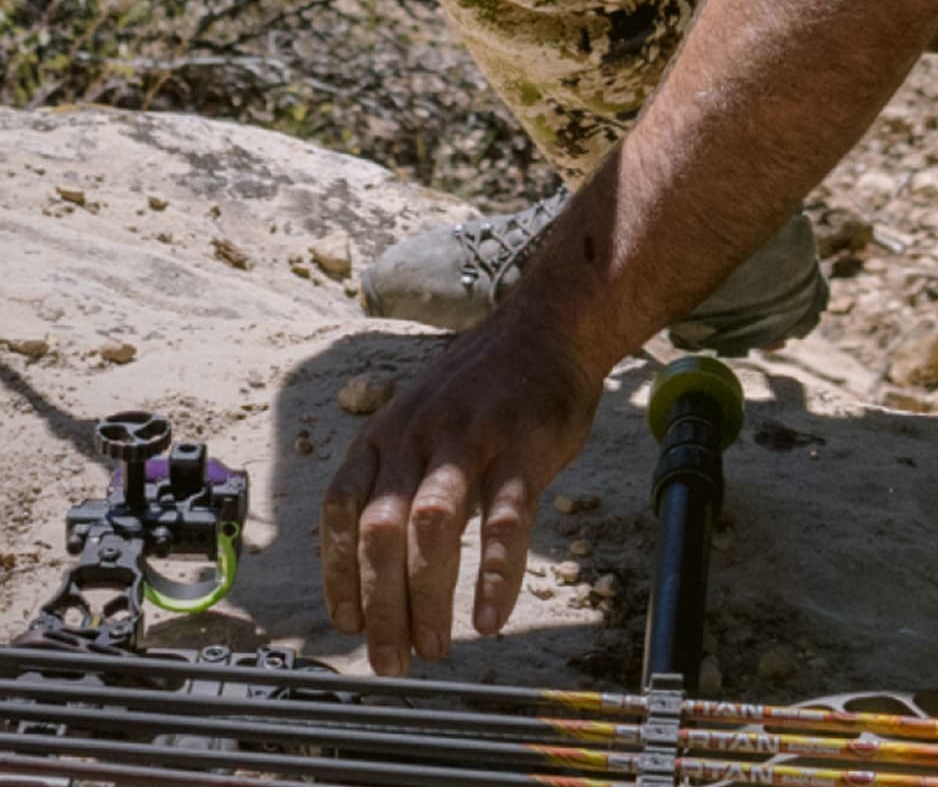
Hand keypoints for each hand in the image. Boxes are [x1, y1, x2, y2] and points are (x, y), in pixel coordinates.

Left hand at [320, 299, 603, 673]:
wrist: (550, 326)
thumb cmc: (484, 386)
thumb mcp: (421, 418)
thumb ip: (397, 476)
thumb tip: (375, 560)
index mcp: (386, 434)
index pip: (341, 509)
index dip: (337, 573)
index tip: (345, 623)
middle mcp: (418, 435)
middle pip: (380, 529)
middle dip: (379, 604)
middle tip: (390, 660)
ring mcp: (470, 439)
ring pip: (432, 527)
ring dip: (426, 596)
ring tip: (433, 647)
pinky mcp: (523, 447)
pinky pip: (506, 519)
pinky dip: (495, 574)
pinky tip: (491, 617)